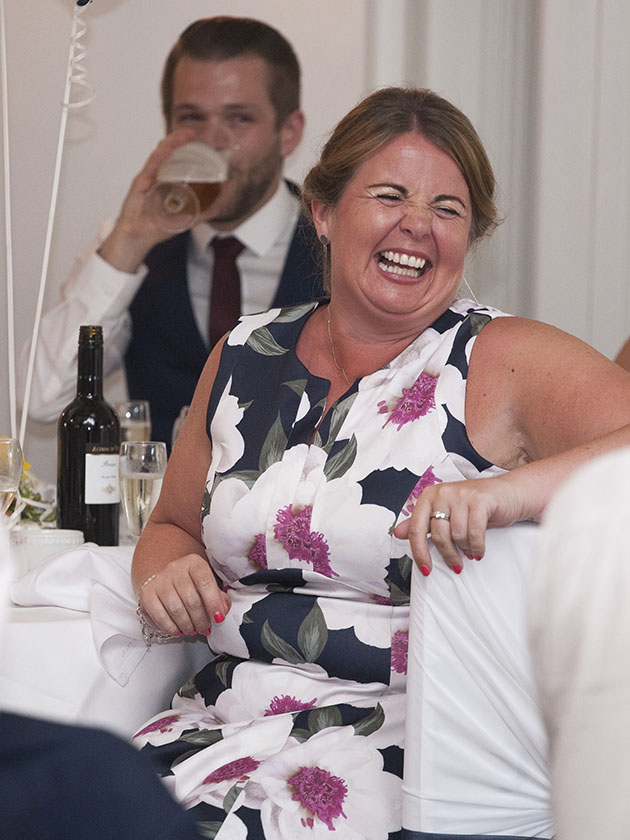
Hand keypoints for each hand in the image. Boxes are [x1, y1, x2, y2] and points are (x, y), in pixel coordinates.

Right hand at [98, 129, 195, 272]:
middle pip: (167, 153)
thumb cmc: (155, 228)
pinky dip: (159, 156)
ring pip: (159, 154)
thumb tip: (219, 207)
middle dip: (179, 140)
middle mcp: (155, 177)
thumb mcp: (184, 220)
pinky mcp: (139, 184)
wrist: (137, 239)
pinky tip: (167, 148)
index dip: (184, 148)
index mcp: (164, 182)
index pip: (174, 160)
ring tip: (184, 134)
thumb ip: (200, 213)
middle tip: (192, 133)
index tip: (197, 140)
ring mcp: (147, 178)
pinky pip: (151, 166)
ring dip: (172, 142)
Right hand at [137, 553, 230, 637]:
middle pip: (191, 599)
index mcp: (194, 563)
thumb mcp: (207, 583)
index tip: (218, 617)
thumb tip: (223, 609)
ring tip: (193, 630)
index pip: (205, 581)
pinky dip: (171, 627)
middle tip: (205, 628)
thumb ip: (218, 596)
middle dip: (201, 619)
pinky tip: (179, 629)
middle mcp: (175, 569)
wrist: (166, 576)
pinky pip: (160, 616)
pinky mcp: (147, 594)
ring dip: (188, 625)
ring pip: (176, 609)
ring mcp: (160, 581)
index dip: (213, 602)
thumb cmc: (190, 582)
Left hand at [394, 475, 524, 575]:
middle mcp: (443, 493)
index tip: (426, 569)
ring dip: (465, 550)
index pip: (416, 529)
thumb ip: (422, 522)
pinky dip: (477, 547)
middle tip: (456, 564)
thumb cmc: (476, 505)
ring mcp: (461, 495)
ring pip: (456, 535)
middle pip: (437, 535)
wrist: (508, 493)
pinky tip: (478, 550)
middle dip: (447, 555)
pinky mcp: (480, 500)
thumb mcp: (446, 512)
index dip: (419, 553)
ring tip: (470, 551)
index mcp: (429, 496)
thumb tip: (398, 533)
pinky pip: (474, 532)